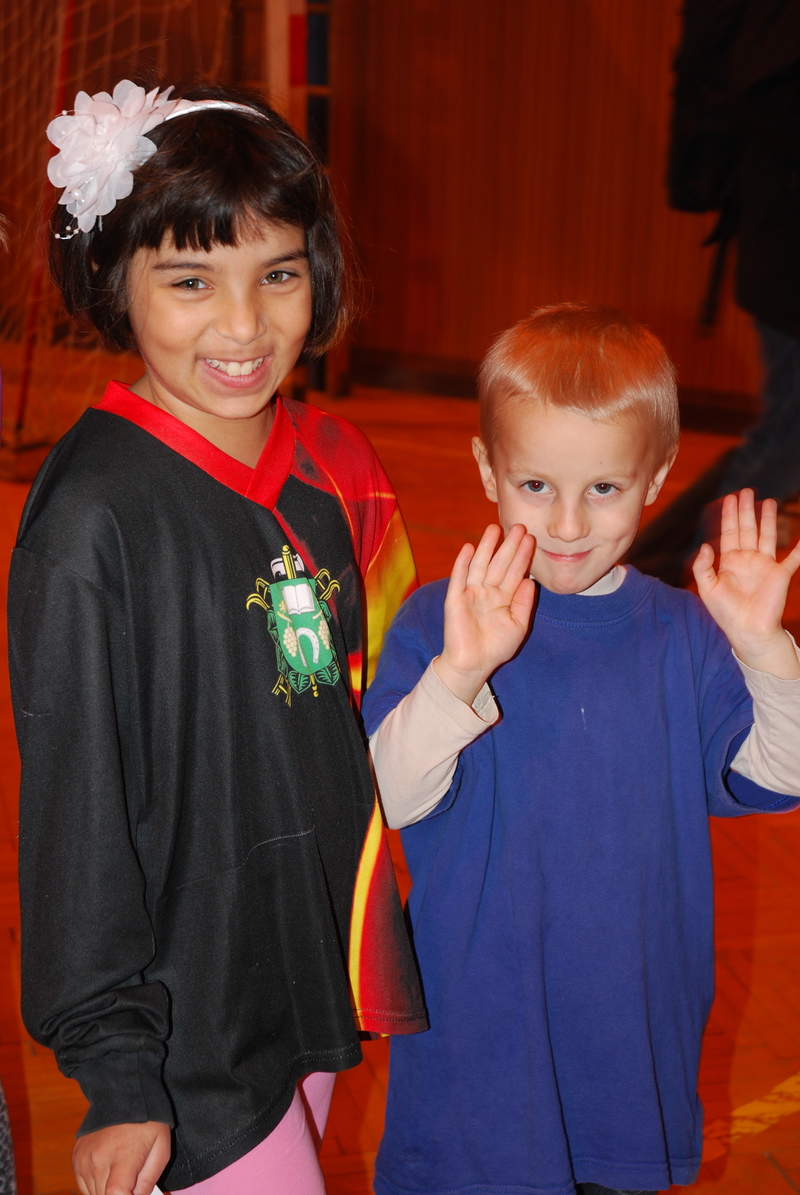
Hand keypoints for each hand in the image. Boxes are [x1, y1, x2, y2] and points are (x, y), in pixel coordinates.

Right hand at [73, 1121, 170, 1194]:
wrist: (123, 1095)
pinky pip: (84, 1186)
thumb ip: (148, 1181)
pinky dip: (96, 1185)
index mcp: (122, 1157)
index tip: (132, 1193)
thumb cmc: (147, 1122)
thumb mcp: (161, 1149)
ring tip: (121, 1174)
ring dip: (107, 1191)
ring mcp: (83, 1160)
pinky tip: (108, 1170)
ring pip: (93, 1194)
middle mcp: (97, 1161)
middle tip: (131, 1183)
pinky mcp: (76, 1158)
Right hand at [436, 523, 535, 704]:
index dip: (522, 556)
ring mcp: (471, 593)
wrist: (473, 665)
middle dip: (508, 546)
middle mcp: (488, 591)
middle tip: (518, 526)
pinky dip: (463, 563)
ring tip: (494, 528)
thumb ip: (524, 602)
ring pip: (480, 565)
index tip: (531, 539)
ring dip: (487, 547)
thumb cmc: (496, 648)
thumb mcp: (518, 625)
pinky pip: (459, 578)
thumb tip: (531, 580)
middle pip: (499, 564)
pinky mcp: (456, 599)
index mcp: (504, 597)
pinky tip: (469, 548)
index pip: (515, 572)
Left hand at [693, 489, 799, 678]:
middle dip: (747, 510)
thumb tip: (706, 546)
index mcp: (729, 562)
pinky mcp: (780, 575)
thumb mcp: (707, 589)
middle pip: (747, 529)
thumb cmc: (726, 614)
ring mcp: (765, 566)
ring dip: (768, 520)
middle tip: (747, 491)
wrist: (748, 632)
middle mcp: (748, 560)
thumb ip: (703, 567)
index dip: (730, 515)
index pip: (729, 533)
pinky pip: (793, 558)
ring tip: (769, 502)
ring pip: (767, 536)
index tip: (730, 498)